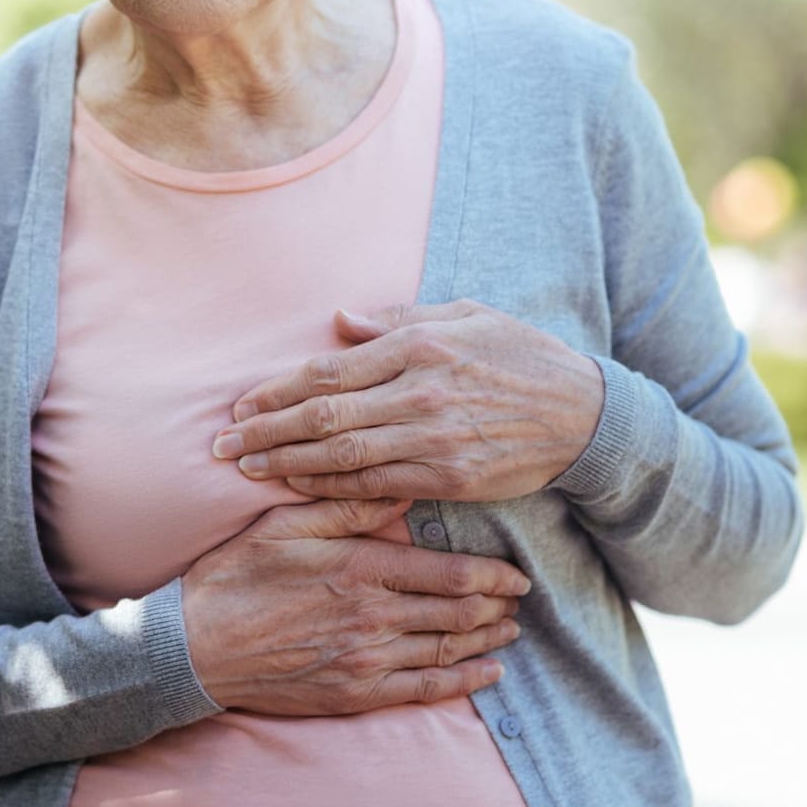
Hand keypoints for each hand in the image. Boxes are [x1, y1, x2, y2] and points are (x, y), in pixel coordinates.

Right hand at [180, 496, 528, 714]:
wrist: (197, 646)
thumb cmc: (237, 576)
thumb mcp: (286, 524)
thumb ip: (348, 505)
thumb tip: (401, 485)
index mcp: (361, 568)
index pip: (450, 573)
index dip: (493, 575)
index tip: (516, 572)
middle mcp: (374, 617)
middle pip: (460, 613)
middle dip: (498, 606)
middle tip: (519, 598)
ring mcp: (367, 660)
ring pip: (449, 650)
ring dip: (488, 640)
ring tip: (509, 629)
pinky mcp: (356, 693)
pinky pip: (426, 690)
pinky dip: (465, 682)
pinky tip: (487, 673)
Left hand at [212, 300, 605, 502]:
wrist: (582, 414)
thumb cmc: (519, 356)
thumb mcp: (465, 316)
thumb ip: (398, 319)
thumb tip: (339, 319)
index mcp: (419, 346)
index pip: (329, 371)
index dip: (278, 390)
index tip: (242, 404)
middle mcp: (420, 392)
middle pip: (324, 416)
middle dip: (266, 431)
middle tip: (223, 445)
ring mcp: (434, 438)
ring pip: (343, 457)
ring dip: (289, 465)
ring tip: (249, 470)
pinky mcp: (449, 477)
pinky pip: (377, 487)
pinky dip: (334, 490)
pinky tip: (301, 490)